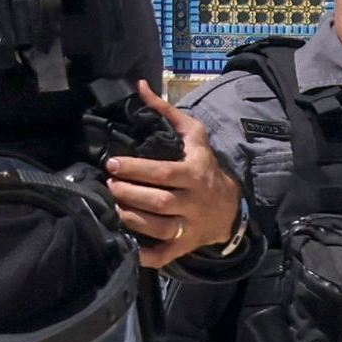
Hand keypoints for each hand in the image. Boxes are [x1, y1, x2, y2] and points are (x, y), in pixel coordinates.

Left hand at [103, 80, 240, 268]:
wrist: (231, 208)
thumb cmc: (206, 166)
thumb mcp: (194, 135)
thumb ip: (167, 112)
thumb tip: (141, 86)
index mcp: (194, 174)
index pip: (163, 173)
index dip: (136, 169)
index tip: (112, 163)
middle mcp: (193, 202)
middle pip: (158, 201)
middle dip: (130, 194)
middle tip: (110, 185)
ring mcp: (189, 227)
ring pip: (158, 227)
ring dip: (132, 219)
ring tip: (114, 206)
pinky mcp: (183, 246)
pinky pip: (163, 255)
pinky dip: (144, 254)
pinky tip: (126, 245)